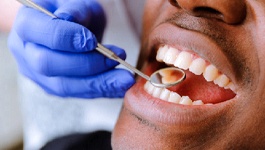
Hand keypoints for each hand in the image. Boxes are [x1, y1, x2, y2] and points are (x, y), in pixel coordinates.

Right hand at [8, 0, 134, 97]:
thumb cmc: (74, 12)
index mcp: (27, 25)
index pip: (39, 34)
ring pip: (64, 86)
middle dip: (86, 64)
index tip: (93, 41)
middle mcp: (26, 53)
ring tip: (125, 79)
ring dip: (99, 83)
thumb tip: (69, 19)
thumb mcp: (76, 3)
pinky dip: (101, 90)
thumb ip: (74, 10)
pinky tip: (119, 87)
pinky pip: (77, 93)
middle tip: (116, 58)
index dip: (66, 38)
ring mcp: (38, 74)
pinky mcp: (54, 88)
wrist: (71, 28)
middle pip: (48, 64)